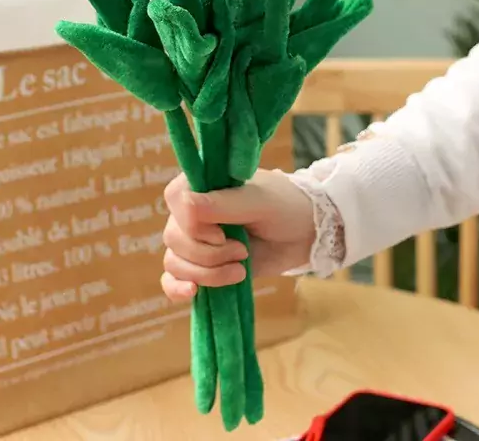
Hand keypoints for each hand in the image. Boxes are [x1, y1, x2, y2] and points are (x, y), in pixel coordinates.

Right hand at [161, 169, 315, 301]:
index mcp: (203, 185)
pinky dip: (176, 288)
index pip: (175, 199)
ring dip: (207, 273)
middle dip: (208, 254)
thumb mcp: (258, 202)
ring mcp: (196, 241)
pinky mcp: (202, 266)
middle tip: (242, 251)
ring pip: (174, 261)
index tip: (221, 234)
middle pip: (174, 237)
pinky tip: (193, 293)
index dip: (192, 223)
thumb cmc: (285, 206)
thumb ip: (222, 204)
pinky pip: (172, 279)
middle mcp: (193, 212)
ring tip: (239, 271)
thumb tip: (184, 206)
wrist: (306, 234)